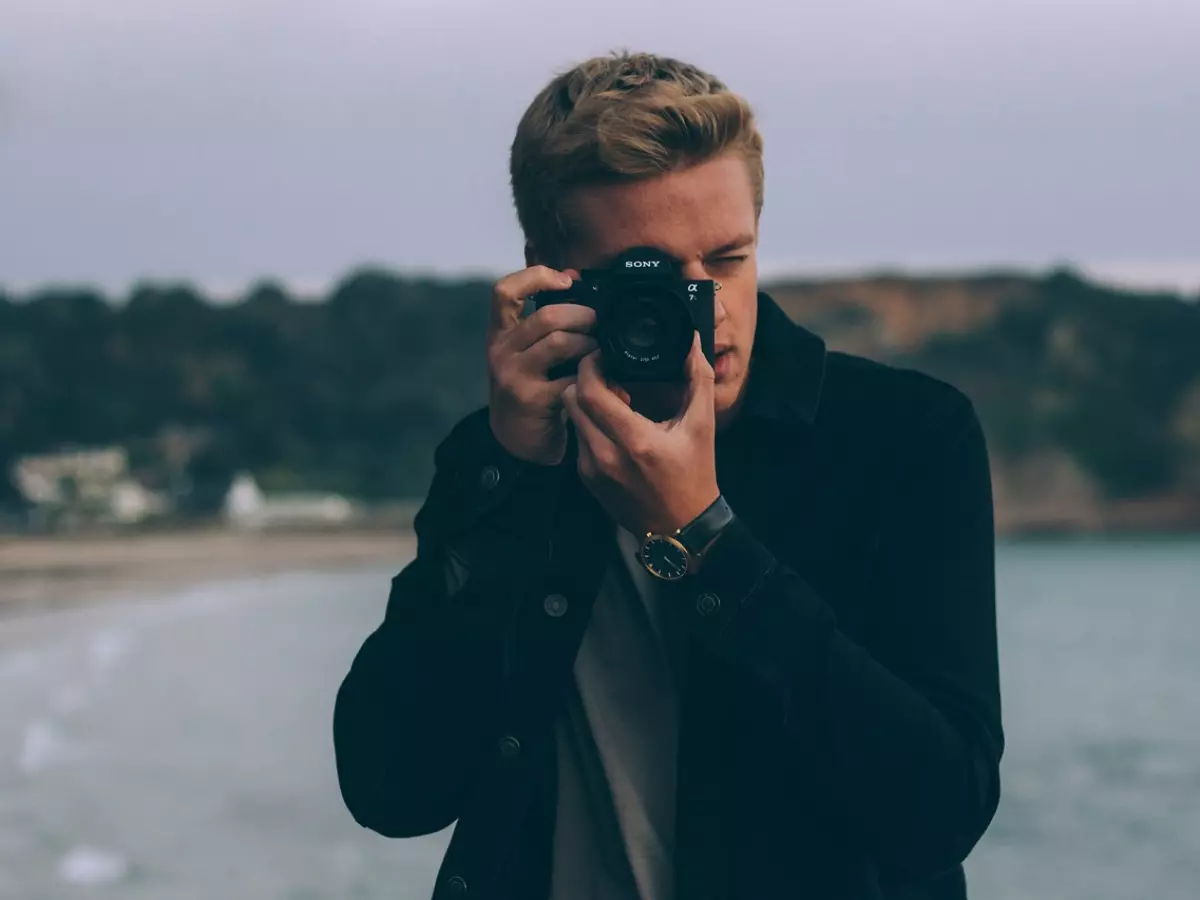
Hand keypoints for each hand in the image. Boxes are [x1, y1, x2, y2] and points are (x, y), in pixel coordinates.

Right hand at [487, 266, 596, 464]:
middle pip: (547, 316)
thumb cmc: (531, 387)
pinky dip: (590, 376)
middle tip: (600, 324)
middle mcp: (501, 350)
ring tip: (600, 352)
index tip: (567, 280)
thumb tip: (575, 278)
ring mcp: (513, 374)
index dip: (536, 277)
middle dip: (584, 316)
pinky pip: (570, 377)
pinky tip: (598, 380)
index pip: (505, 291)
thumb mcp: (528, 351)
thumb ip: (545, 322)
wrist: (515, 440)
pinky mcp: (530, 398)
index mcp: (501, 332)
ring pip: (560, 342)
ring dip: (590, 344)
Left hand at [562, 333, 720, 536]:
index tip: (604, 354)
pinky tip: (612, 426)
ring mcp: (592, 470)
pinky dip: (588, 424)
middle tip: (608, 373)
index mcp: (635, 440)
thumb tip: (691, 342)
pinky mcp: (586, 479)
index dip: (591, 365)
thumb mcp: (702, 426)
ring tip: (614, 399)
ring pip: (572, 418)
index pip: (591, 391)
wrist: (681, 528)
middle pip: (572, 400)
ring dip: (586, 402)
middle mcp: (605, 455)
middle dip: (585, 380)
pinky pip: (577, 439)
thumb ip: (698, 379)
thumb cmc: (694, 474)